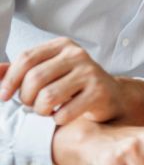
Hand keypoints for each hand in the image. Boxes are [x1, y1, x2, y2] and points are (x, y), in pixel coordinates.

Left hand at [0, 37, 130, 124]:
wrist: (112, 96)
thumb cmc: (76, 85)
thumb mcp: (49, 72)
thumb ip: (21, 71)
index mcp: (63, 45)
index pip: (27, 58)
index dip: (10, 79)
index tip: (4, 95)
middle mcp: (78, 55)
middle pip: (35, 78)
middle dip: (26, 98)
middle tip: (31, 105)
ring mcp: (90, 73)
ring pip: (48, 96)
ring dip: (40, 110)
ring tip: (45, 111)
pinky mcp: (99, 92)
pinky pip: (66, 112)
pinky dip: (58, 119)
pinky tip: (61, 116)